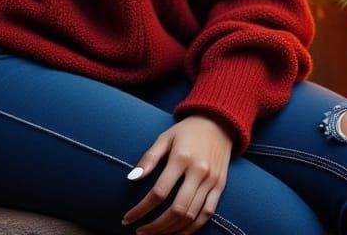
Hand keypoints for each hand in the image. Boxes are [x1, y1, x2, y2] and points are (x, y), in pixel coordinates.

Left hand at [122, 115, 232, 234]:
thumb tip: (131, 178)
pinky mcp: (220, 186)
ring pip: (191, 216)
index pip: (159, 192)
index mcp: (181, 157)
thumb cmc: (187, 131)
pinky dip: (192, 228)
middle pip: (176, 210)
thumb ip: (149, 157)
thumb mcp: (165, 137)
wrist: (218, 122)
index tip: (127, 219)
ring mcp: (211, 180)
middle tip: (140, 232)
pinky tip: (178, 232)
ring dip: (171, 230)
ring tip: (155, 234)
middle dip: (156, 226)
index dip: (141, 209)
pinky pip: (207, 214)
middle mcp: (198, 171)